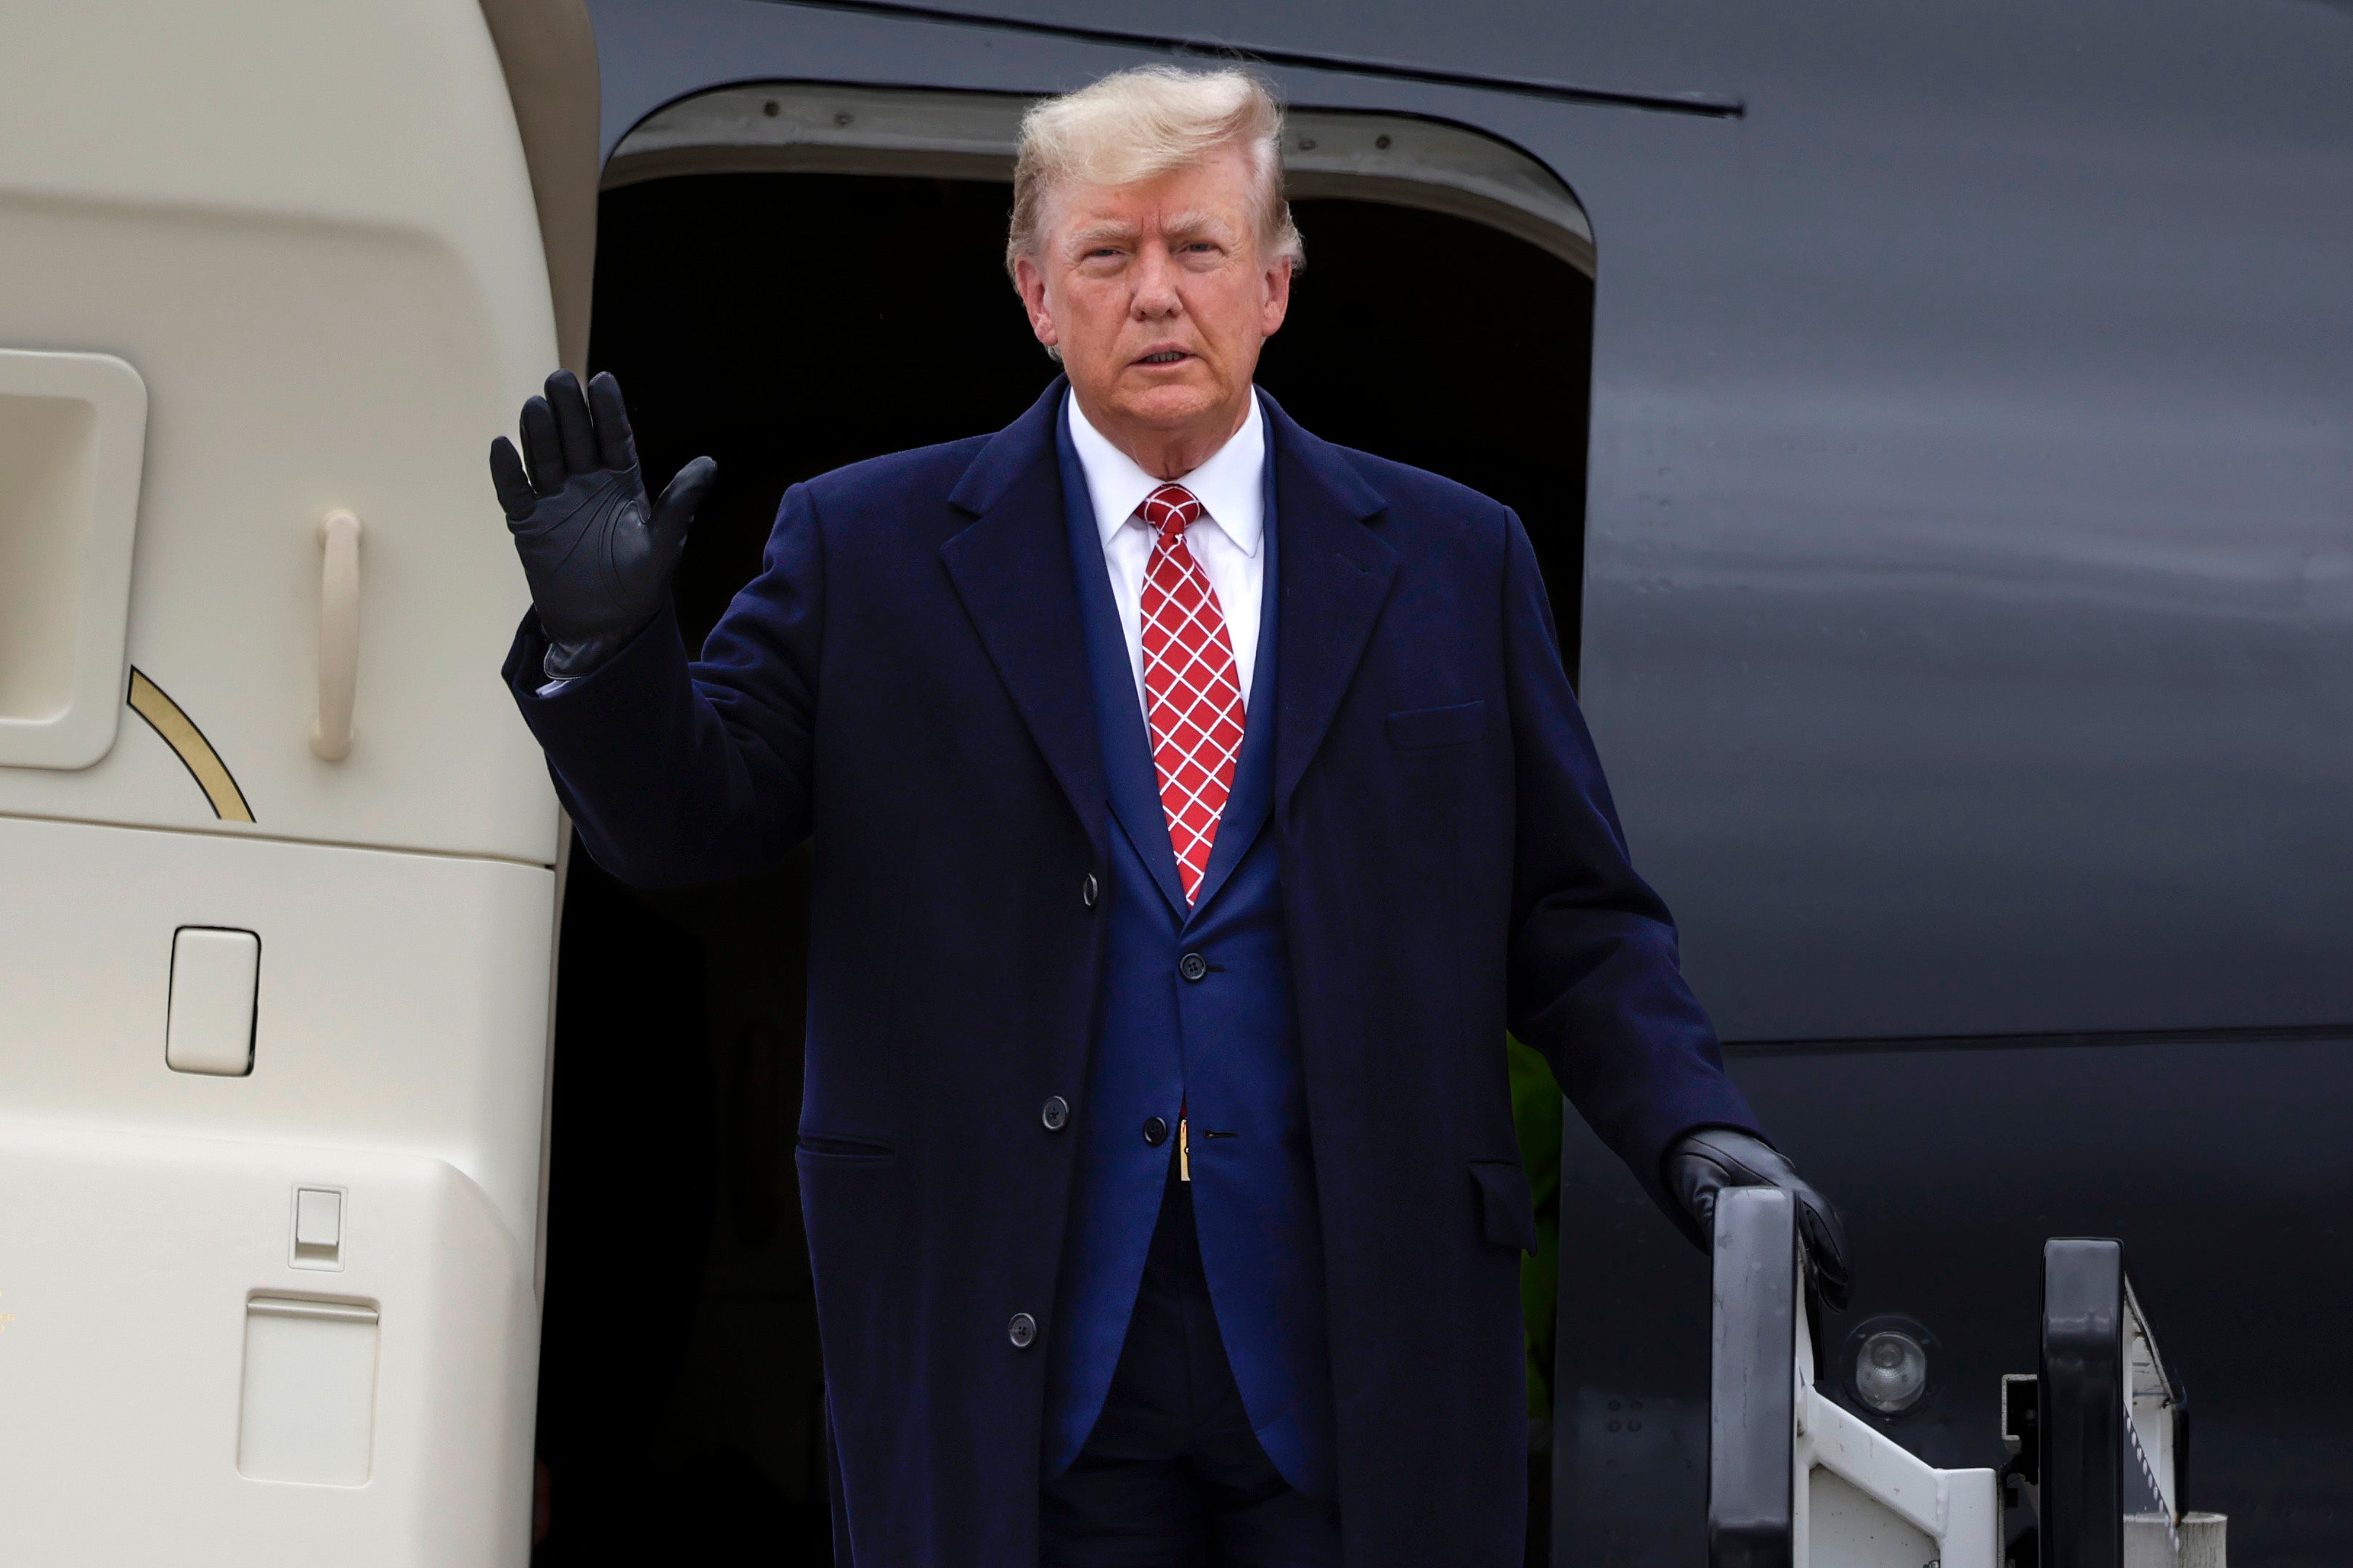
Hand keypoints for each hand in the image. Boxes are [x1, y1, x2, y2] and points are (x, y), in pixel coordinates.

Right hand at [490, 370, 716, 679]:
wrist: (605, 628)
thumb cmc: (640, 585)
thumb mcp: (665, 544)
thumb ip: (680, 503)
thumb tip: (709, 464)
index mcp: (622, 482)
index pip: (614, 438)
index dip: (608, 411)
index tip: (603, 380)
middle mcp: (587, 483)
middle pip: (575, 439)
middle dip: (569, 410)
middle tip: (560, 380)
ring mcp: (555, 501)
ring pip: (543, 457)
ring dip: (539, 432)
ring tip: (535, 405)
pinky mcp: (529, 524)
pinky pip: (515, 492)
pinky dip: (507, 471)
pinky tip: (502, 447)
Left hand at [1667, 1126, 1851, 1309]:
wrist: (1694, 1130)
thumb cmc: (1697, 1153)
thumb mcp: (1697, 1180)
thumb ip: (1709, 1208)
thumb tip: (1721, 1245)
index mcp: (1773, 1175)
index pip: (1813, 1210)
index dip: (1829, 1244)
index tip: (1836, 1276)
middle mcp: (1788, 1179)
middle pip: (1827, 1220)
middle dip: (1838, 1260)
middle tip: (1837, 1298)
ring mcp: (1787, 1185)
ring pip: (1823, 1220)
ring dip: (1832, 1255)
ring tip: (1832, 1295)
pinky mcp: (1781, 1193)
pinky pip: (1810, 1218)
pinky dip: (1819, 1244)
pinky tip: (1816, 1271)